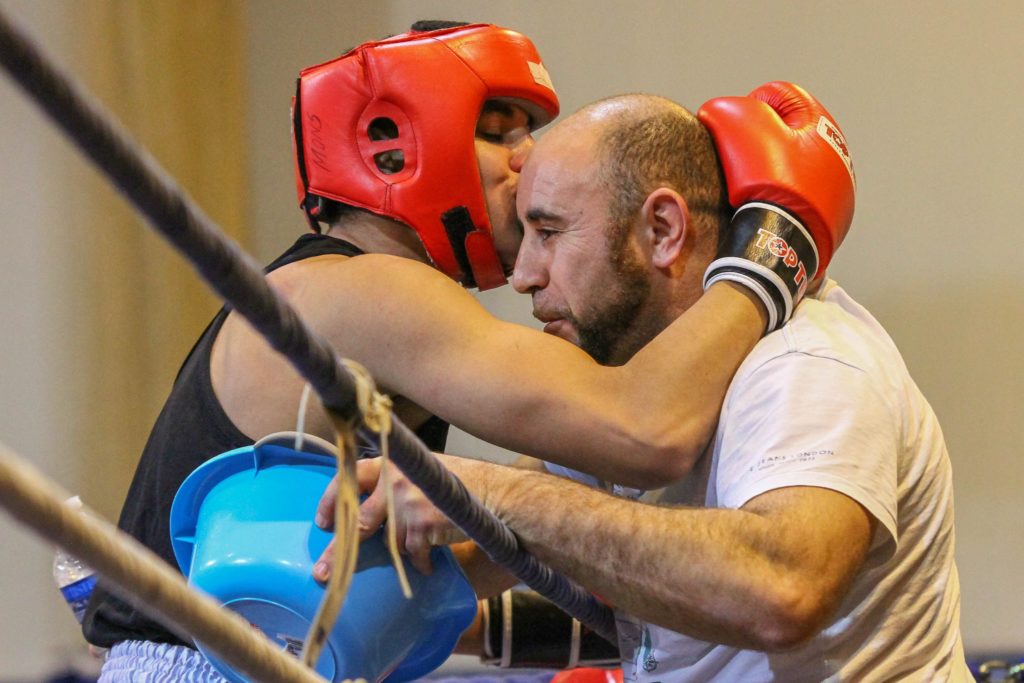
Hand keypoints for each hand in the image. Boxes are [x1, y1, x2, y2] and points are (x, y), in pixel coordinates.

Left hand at [313, 456, 468, 579]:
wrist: (490, 491)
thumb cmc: (454, 479)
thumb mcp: (418, 468)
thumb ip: (390, 477)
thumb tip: (361, 500)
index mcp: (389, 462)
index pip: (349, 479)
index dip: (331, 501)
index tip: (323, 523)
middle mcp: (394, 480)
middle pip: (358, 521)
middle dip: (338, 550)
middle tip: (322, 571)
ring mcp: (407, 504)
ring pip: (388, 540)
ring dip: (399, 547)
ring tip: (417, 544)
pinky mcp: (422, 526)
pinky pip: (411, 554)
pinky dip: (420, 561)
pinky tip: (428, 562)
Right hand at [698, 81, 855, 330]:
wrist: (784, 242)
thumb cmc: (766, 182)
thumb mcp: (739, 131)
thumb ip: (728, 110)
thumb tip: (718, 111)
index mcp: (822, 126)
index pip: (782, 96)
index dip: (751, 106)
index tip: (736, 130)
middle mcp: (839, 155)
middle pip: (792, 133)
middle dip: (765, 141)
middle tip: (743, 161)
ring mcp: (840, 191)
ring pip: (800, 168)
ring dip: (778, 171)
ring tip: (756, 188)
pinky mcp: (834, 220)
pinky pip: (805, 200)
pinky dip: (788, 200)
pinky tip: (771, 208)